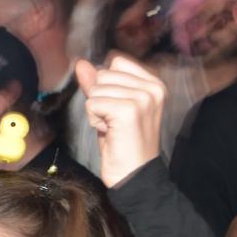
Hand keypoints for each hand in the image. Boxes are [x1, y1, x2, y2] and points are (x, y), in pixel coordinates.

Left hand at [76, 54, 165, 188]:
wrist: (135, 176)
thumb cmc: (124, 143)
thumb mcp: (111, 106)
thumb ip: (98, 83)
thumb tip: (81, 63)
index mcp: (154, 83)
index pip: (116, 61)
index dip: (107, 85)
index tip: (119, 109)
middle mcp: (153, 87)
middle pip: (103, 74)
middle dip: (100, 98)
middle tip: (116, 122)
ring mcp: (142, 98)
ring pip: (96, 89)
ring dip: (97, 111)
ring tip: (113, 128)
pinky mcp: (128, 110)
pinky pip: (92, 103)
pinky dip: (94, 120)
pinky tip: (109, 132)